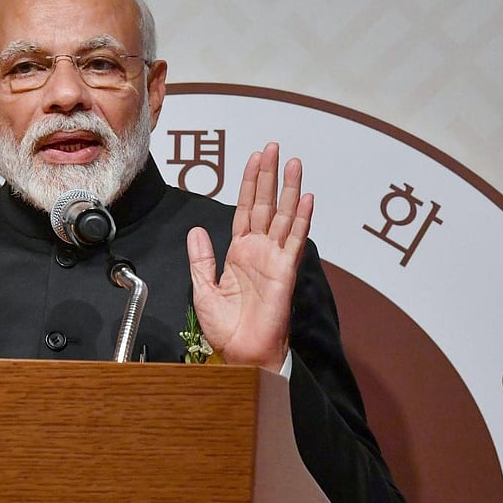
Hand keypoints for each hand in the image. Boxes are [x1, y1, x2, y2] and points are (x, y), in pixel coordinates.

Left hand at [186, 143, 312, 372]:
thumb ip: (201, 258)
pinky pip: (294, 240)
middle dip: (268, 176)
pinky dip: (300, 218)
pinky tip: (305, 198)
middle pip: (265, 204)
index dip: (249, 184)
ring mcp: (274, 258)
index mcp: (239, 252)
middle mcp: (259, 250)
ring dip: (288, 189)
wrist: (240, 354)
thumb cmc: (225, 328)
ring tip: (293, 163)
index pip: (245, 209)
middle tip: (273, 148)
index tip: (254, 160)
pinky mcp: (285, 271)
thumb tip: (197, 229)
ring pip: (283, 215)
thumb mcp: (203, 288)